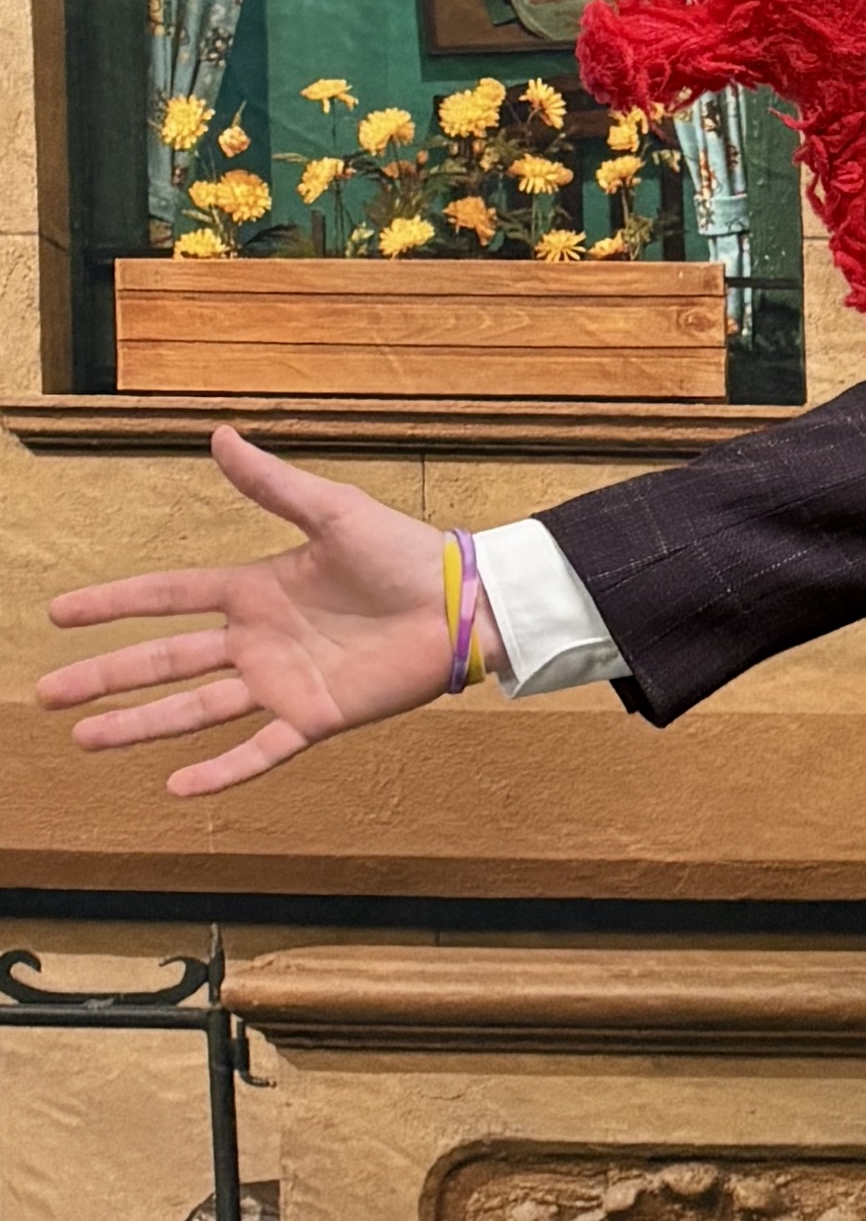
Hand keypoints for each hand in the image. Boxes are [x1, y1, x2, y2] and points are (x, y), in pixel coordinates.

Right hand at [36, 430, 458, 795]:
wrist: (463, 602)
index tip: (59, 613)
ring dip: (139, 724)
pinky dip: (222, 769)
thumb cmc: (405, 552)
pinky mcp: (316, 716)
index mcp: (256, 589)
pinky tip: (176, 786)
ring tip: (84, 738)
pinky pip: (260, 749)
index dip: (114, 603)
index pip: (168, 597)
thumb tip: (220, 434)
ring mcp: (283, 681)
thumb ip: (273, 483)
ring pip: (195, 707)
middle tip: (47, 693)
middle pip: (164, 659)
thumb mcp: (334, 511)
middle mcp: (258, 640)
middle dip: (105, 676)